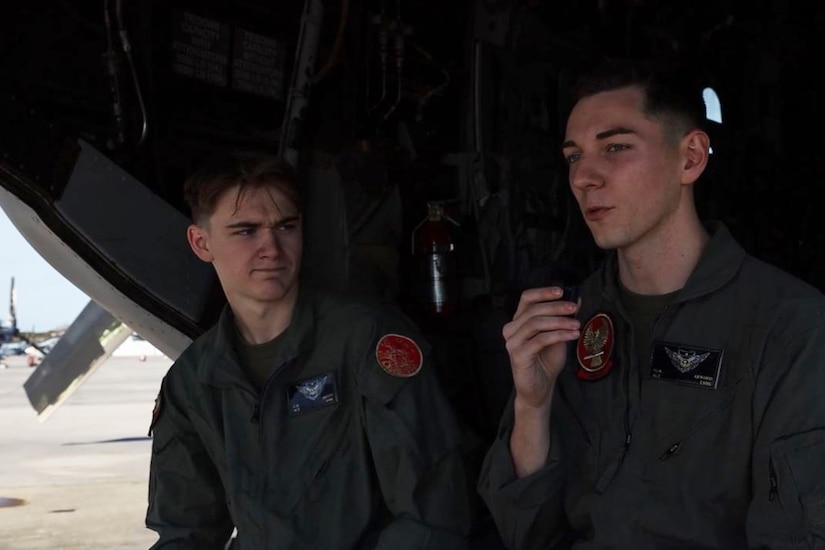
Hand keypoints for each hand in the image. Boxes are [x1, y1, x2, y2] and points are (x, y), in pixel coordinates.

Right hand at [503, 287, 579, 408]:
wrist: (540, 388)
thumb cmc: (546, 361)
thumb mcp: (558, 335)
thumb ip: (563, 319)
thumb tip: (577, 301)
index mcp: (518, 321)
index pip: (526, 299)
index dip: (543, 292)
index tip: (561, 291)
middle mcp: (511, 329)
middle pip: (533, 310)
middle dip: (556, 307)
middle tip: (575, 308)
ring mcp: (512, 342)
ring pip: (536, 323)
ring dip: (559, 321)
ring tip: (577, 325)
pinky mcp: (518, 355)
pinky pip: (540, 340)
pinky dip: (559, 335)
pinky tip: (573, 335)